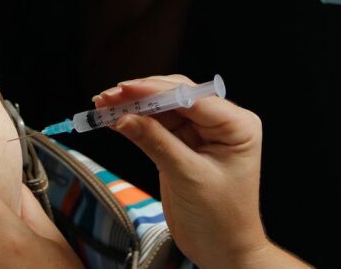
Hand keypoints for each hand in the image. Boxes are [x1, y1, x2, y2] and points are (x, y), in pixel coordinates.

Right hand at [95, 75, 309, 268]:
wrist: (223, 251)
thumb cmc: (221, 219)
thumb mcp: (188, 177)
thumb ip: (156, 142)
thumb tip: (124, 117)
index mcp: (237, 125)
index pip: (192, 97)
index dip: (155, 91)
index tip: (125, 89)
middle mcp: (221, 122)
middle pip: (176, 96)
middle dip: (141, 95)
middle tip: (108, 96)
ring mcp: (202, 132)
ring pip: (163, 108)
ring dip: (133, 106)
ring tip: (103, 105)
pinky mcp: (184, 144)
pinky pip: (157, 126)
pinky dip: (135, 122)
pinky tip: (114, 118)